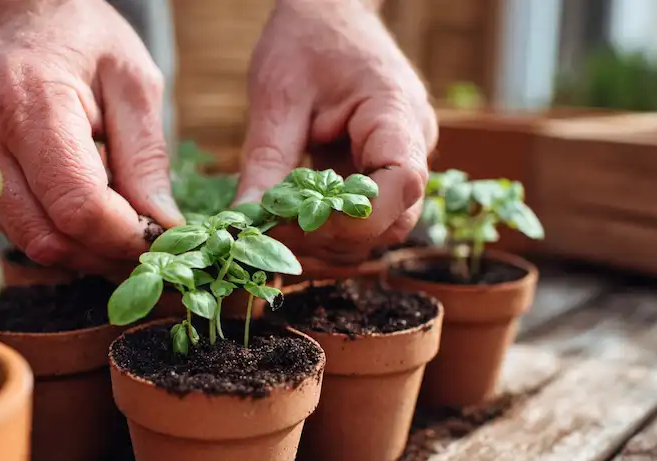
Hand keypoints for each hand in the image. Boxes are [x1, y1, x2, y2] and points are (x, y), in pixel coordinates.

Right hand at [0, 0, 182, 273]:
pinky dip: (62, 239)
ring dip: (85, 254)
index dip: (125, 236)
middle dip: (107, 254)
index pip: (78, 205)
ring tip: (122, 232)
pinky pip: (19, 232)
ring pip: (32, 245)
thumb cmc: (78, 36)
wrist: (8, 16)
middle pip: (50, 238)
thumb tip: (162, 226)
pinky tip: (89, 219)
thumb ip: (146, 156)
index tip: (159, 237)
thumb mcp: (133, 80)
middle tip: (147, 245)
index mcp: (31, 105)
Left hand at [234, 0, 436, 272]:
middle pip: (392, 221)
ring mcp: (401, 159)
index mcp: (396, 113)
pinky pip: (365, 217)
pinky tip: (291, 223)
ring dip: (329, 241)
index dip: (355, 219)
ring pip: (379, 229)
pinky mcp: (379, 170)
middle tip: (272, 234)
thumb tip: (244, 223)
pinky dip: (329, 229)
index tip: (297, 224)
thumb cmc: (306, 40)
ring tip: (277, 229)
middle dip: (333, 238)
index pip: (402, 185)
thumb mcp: (277, 97)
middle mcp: (412, 142)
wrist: (329, 10)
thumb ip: (266, 162)